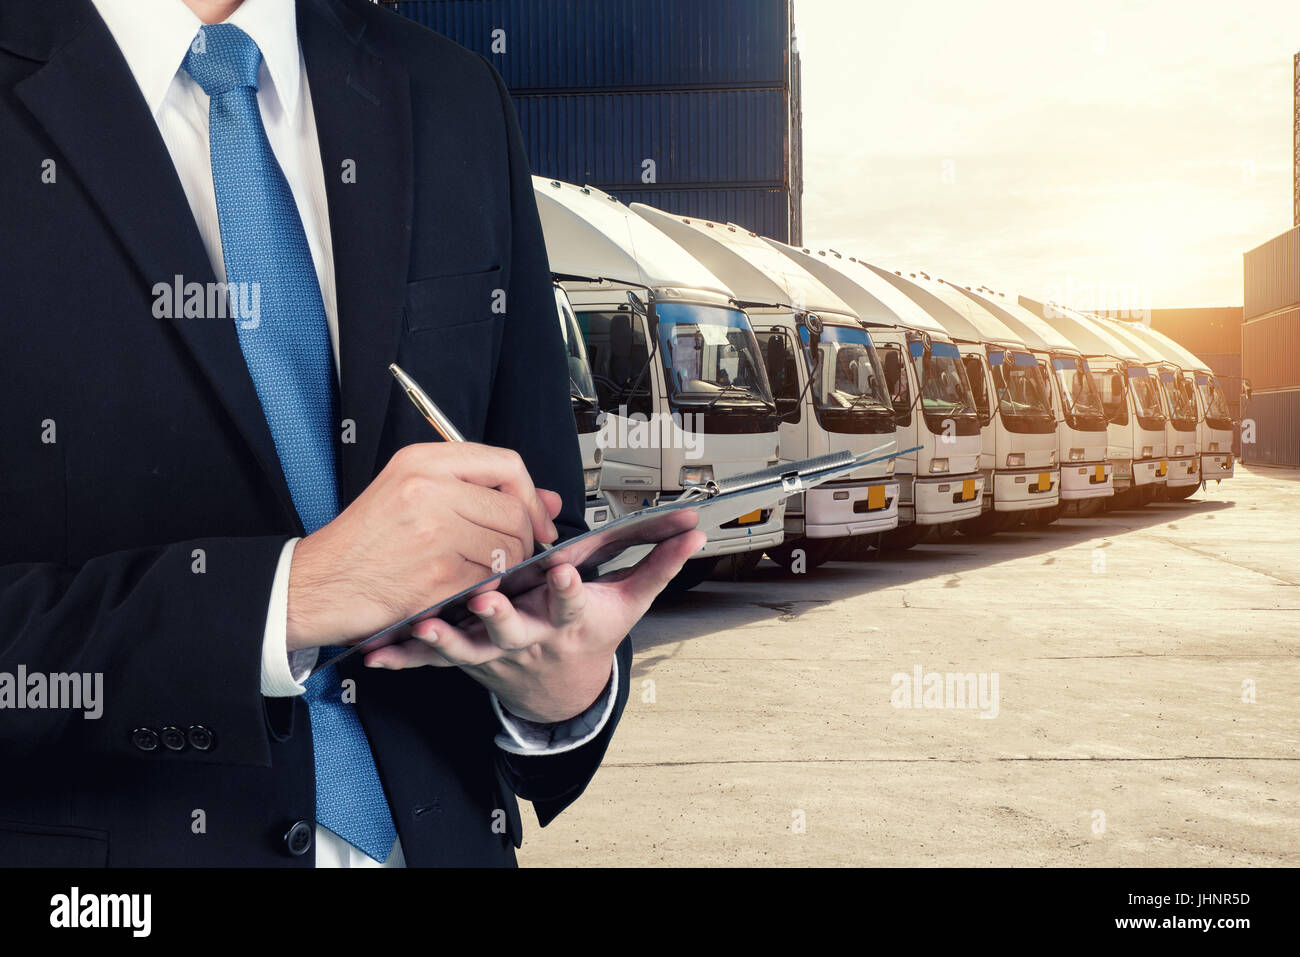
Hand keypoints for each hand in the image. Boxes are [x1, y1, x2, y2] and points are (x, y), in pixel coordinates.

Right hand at [285, 443, 559, 650]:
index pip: (506, 465)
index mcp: (423, 461)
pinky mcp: (437, 576)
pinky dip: (482, 591)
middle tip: (504, 555)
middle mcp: (430, 490)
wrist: (317, 584)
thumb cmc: (363, 542)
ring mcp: (434, 533)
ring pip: (508, 549)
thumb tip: (549, 499)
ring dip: (502, 569)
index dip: (530, 496)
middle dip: (522, 540)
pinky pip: (489, 581)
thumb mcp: (412, 493)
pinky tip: (456, 589)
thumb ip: (480, 492)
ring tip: (471, 572)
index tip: (537, 519)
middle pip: (514, 512)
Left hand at [361, 513, 705, 722]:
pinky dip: (406, 657)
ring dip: (446, 638)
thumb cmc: (591, 637)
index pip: (573, 603)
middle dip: (501, 615)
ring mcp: (496, 654)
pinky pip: (433, 662)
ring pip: (468, 648)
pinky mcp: (468, 661)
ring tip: (426, 622)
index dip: (568, 588)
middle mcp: (531, 639)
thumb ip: (657, 564)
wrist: (561, 692)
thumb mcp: (629, 603)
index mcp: (569, 621)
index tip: (562, 570)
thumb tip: (692, 532)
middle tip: (486, 598)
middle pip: (515, 629)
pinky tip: (379, 653)